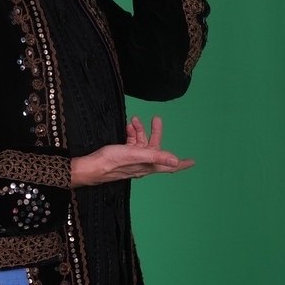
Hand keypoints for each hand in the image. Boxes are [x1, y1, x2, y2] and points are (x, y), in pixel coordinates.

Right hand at [71, 116, 194, 186]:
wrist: (92, 167)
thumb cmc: (113, 162)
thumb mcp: (136, 155)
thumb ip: (156, 157)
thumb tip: (176, 161)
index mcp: (149, 165)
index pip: (170, 166)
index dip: (181, 164)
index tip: (192, 162)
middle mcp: (143, 164)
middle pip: (155, 148)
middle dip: (156, 133)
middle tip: (156, 118)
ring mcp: (133, 160)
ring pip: (142, 144)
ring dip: (140, 131)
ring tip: (134, 120)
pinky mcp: (123, 156)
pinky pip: (131, 144)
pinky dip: (131, 135)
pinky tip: (127, 128)